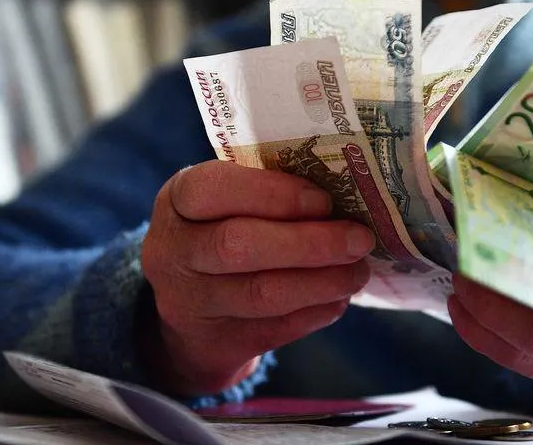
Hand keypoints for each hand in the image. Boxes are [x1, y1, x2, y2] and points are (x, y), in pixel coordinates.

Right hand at [140, 161, 373, 395]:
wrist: (189, 313)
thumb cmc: (223, 232)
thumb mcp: (228, 203)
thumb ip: (271, 194)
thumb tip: (344, 195)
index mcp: (179, 200)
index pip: (214, 189)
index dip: (274, 194)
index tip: (324, 201)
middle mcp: (174, 251)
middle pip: (238, 246)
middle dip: (309, 242)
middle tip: (359, 239)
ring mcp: (189, 303)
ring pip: (261, 294)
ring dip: (322, 282)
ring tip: (358, 271)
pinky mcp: (215, 343)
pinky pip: (274, 330)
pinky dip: (316, 313)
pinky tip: (339, 299)